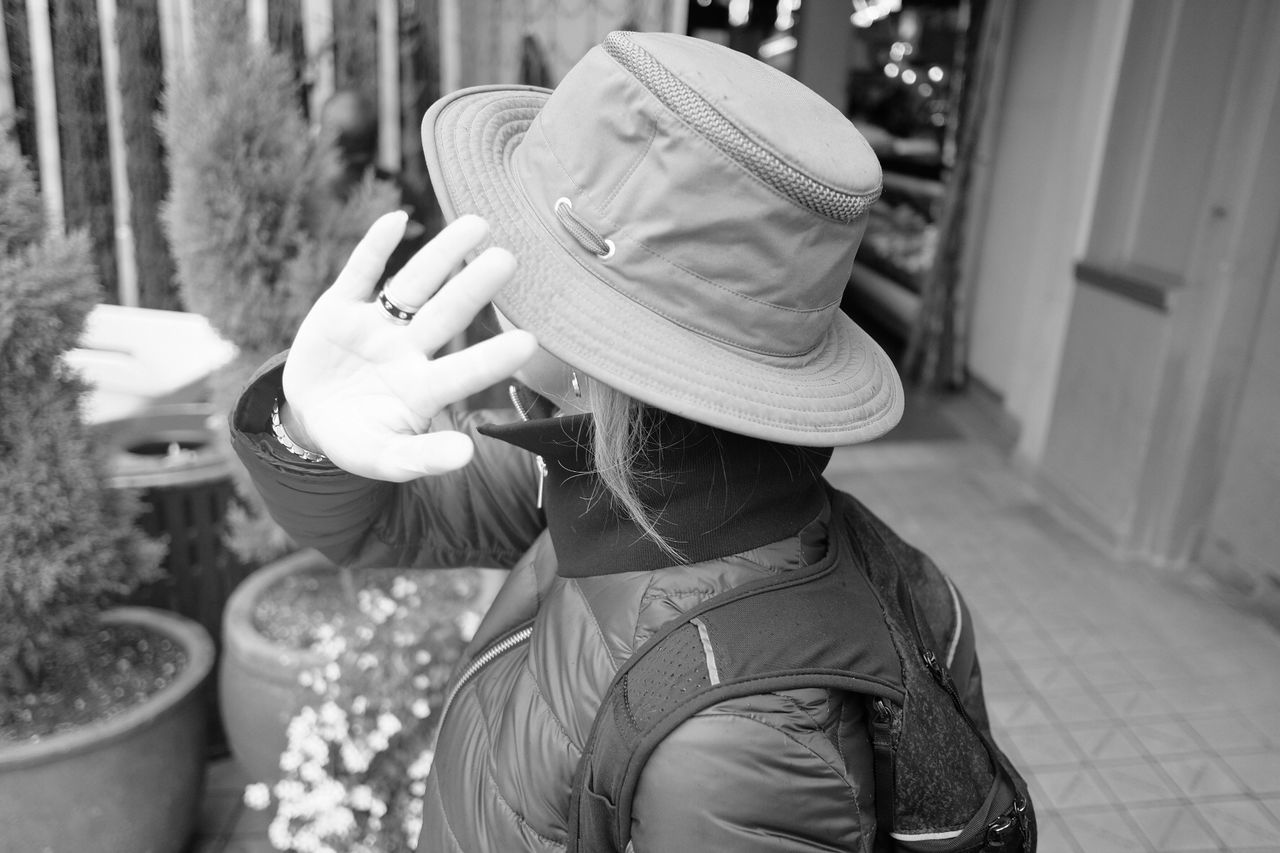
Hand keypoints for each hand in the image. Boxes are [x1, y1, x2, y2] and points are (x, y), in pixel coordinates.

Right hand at [280, 212, 537, 480]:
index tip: (530, 341)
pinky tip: (397, 220)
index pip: (461, 372)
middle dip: (473, 288)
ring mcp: (376, 326)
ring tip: (476, 224)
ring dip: (441, 255)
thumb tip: (466, 455)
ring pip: (412, 286)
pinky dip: (374, 248)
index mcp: (422, 389)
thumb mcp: (383, 458)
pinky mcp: (339, 308)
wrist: (311, 416)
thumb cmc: (357, 440)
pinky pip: (359, 273)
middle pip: (445, 315)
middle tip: (509, 258)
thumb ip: (420, 458)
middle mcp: (407, 351)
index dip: (491, 359)